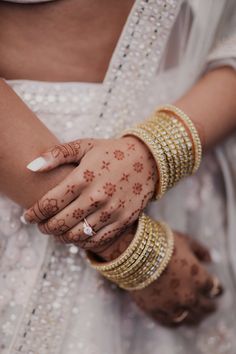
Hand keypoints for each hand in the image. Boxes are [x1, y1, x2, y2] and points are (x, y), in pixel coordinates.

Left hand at [24, 137, 156, 251]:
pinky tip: (77, 235)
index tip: (28, 217)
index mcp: (83, 177)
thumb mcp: (84, 146)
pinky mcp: (124, 219)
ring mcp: (111, 210)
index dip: (34, 213)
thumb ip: (56, 154)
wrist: (148, 159)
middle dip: (45, 227)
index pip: (49, 203)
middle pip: (60, 223)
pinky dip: (83, 242)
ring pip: (77, 235)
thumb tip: (31, 166)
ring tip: (58, 231)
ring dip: (61, 237)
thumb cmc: (111, 152)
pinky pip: (98, 239)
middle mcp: (96, 196)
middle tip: (42, 225)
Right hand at [131, 233, 222, 326]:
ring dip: (195, 317)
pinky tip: (177, 317)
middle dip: (209, 305)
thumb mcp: (186, 241)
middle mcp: (189, 296)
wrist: (135, 251)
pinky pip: (170, 323)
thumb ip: (201, 251)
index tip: (214, 287)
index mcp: (200, 279)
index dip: (215, 288)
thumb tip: (211, 258)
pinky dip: (176, 321)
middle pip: (206, 307)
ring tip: (196, 315)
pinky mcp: (155, 311)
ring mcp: (172, 306)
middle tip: (209, 305)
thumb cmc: (162, 242)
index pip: (215, 289)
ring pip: (190, 319)